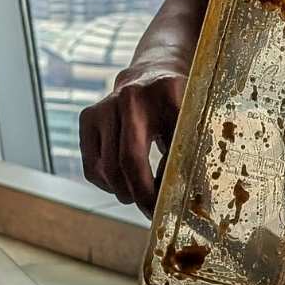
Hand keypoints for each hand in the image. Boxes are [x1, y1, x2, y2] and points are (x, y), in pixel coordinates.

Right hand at [80, 64, 186, 211]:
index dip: (168, 184)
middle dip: (141, 195)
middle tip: (152, 211)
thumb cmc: (180, 107)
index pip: (168, 147)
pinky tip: (123, 182)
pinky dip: (107, 184)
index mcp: (168, 92)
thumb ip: (193, 153)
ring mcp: (106, 104)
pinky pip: (92, 168)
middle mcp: (132, 96)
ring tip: (140, 195)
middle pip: (130, 161)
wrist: (152, 73)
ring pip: (108, 169)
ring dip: (125, 192)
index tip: (172, 206)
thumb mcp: (194, 120)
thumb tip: (197, 203)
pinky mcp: (88, 116)